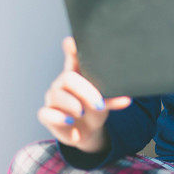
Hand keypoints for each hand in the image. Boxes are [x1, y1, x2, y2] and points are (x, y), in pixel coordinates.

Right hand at [37, 36, 131, 151]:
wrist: (87, 132)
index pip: (73, 57)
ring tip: (83, 113)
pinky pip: (46, 113)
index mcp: (77, 74)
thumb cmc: (95, 109)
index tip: (71, 41)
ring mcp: (53, 98)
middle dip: (85, 91)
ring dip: (73, 105)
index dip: (72, 49)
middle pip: (68, 78)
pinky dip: (60, 120)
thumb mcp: (105, 100)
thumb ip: (111, 95)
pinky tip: (72, 125)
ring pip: (57, 96)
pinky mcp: (47, 114)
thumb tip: (126, 97)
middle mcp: (62, 83)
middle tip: (99, 104)